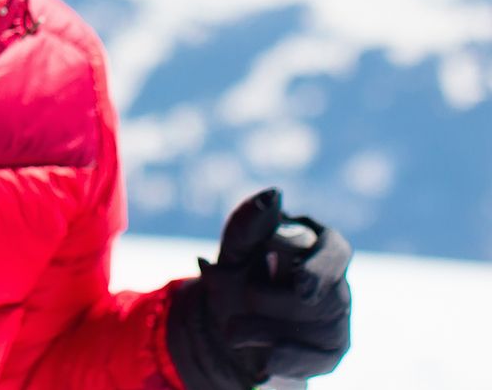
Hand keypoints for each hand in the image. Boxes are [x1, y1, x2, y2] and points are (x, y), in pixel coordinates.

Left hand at [166, 188, 351, 388]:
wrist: (221, 327)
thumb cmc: (233, 278)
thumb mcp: (232, 252)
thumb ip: (249, 224)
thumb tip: (272, 195)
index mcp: (316, 245)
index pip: (335, 250)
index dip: (320, 269)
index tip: (301, 287)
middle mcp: (335, 281)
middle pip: (327, 295)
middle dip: (274, 302)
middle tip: (238, 297)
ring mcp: (336, 318)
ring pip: (321, 327)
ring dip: (268, 330)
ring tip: (232, 331)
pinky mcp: (329, 351)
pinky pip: (320, 359)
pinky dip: (290, 360)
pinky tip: (264, 363)